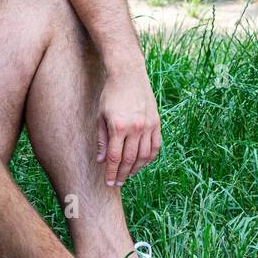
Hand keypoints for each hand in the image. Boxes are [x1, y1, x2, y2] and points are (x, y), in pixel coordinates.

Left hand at [95, 71, 160, 185]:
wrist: (129, 74)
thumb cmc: (110, 95)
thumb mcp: (100, 116)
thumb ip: (102, 140)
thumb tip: (102, 161)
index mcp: (118, 127)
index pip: (115, 157)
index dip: (111, 173)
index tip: (109, 183)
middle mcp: (135, 128)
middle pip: (129, 159)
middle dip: (122, 174)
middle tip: (118, 183)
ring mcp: (148, 126)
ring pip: (144, 156)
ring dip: (136, 168)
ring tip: (128, 174)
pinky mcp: (156, 123)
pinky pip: (155, 146)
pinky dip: (149, 158)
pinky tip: (141, 163)